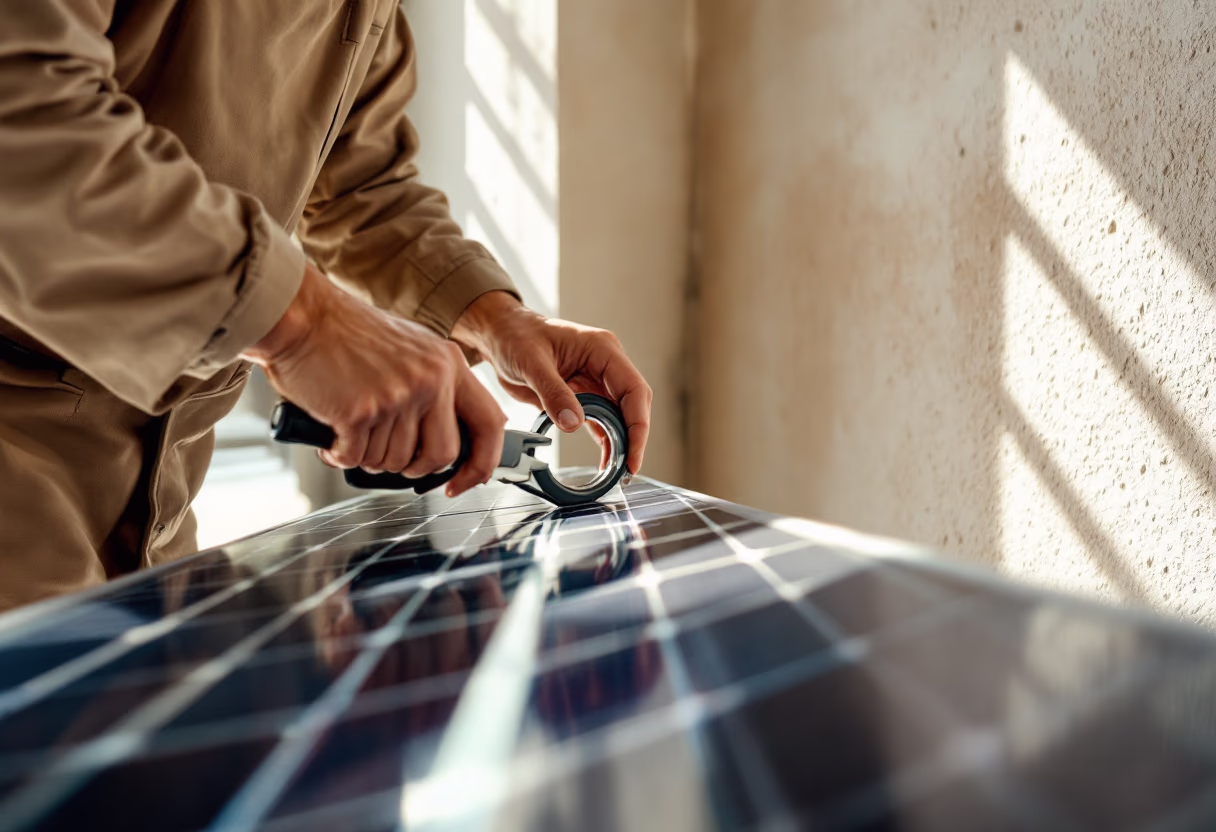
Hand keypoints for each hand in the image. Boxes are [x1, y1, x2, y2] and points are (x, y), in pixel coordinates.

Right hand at [242, 263, 505, 496]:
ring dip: (370, 457)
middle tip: (390, 457)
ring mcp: (397, 396)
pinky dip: (340, 455)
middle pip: (442, 454)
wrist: (301, 315)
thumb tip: (444, 434)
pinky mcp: (361, 411)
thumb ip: (435, 385)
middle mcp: (430, 379)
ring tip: (353, 430)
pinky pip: (357, 458)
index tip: (462, 481)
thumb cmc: (346, 332)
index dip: (480, 463)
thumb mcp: (412, 347)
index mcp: (448, 364)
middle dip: (414, 467)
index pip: (489, 423)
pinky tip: (333, 435)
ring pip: (395, 460)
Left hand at [451, 291, 651, 473]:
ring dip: (622, 443)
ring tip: (618, 473)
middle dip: (634, 438)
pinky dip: (606, 442)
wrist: (500, 334)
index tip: (632, 453)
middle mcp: (605, 365)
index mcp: (602, 349)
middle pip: (633, 405)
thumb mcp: (531, 363)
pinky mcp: (583, 396)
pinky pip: (602, 422)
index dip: (637, 424)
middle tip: (627, 470)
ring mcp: (596, 381)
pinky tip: (607, 463)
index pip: (633, 389)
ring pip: (620, 416)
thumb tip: (574, 424)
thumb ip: (553, 393)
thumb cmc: (516, 335)